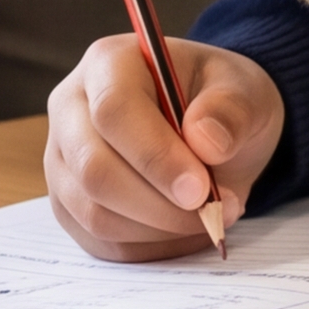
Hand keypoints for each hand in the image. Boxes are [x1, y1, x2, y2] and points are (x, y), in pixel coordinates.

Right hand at [44, 33, 283, 260]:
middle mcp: (71, 109)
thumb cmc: (220, 102)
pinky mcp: (69, 203)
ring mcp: (63, 160)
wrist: (210, 128)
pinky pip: (100, 240)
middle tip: (213, 210)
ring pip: (95, 213)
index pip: (114, 111)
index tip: (200, 188)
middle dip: (159, 203)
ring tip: (208, 216)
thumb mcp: (245, 90)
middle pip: (94, 169)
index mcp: (108, 64)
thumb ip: (231, 110)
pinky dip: (149, 245)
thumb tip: (206, 142)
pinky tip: (183, 228)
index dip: (155, 156)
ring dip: (158, 228)